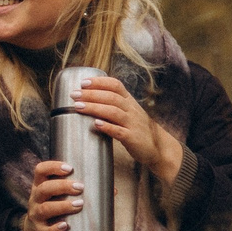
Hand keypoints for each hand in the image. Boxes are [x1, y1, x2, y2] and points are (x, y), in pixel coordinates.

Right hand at [20, 159, 83, 230]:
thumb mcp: (61, 194)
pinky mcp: (39, 230)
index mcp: (41, 184)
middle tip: (81, 187)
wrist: (38, 229)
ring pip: (44, 209)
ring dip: (62, 206)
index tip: (70, 168)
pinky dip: (54, 228)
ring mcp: (35, 215)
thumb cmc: (56, 205)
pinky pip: (44, 230)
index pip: (41, 170)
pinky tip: (65, 225)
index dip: (53, 167)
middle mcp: (35, 198)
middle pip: (44, 188)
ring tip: (79, 204)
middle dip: (62, 186)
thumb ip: (83, 190)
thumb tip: (113, 190)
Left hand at [67, 75, 184, 181]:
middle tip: (74, 94)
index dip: (99, 82)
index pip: (116, 85)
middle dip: (91, 94)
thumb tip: (86, 98)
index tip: (83, 82)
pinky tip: (95, 124)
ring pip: (113, 112)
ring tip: (78, 107)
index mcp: (129, 102)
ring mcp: (133, 124)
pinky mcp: (133, 138)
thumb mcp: (128, 113)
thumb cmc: (137, 129)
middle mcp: (132, 110)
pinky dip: (107, 127)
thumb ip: (112, 105)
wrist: (157, 148)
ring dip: (94, 108)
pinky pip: (119, 131)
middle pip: (111, 97)